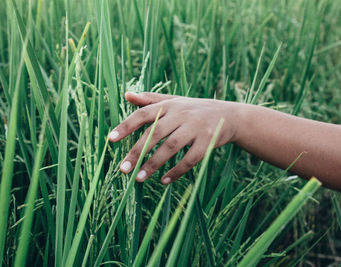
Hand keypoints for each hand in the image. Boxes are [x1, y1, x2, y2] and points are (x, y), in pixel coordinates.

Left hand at [108, 92, 238, 183]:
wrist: (229, 115)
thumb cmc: (195, 110)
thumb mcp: (174, 101)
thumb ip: (150, 100)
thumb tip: (127, 95)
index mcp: (170, 105)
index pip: (144, 114)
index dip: (127, 126)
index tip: (111, 139)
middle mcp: (182, 114)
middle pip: (155, 134)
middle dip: (137, 152)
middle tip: (123, 169)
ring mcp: (196, 128)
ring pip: (171, 147)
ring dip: (154, 164)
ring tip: (138, 178)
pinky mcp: (208, 141)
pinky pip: (190, 159)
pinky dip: (176, 171)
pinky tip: (164, 181)